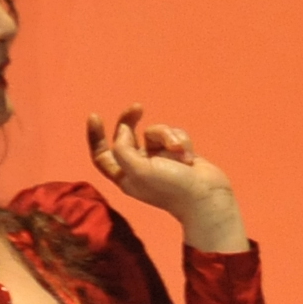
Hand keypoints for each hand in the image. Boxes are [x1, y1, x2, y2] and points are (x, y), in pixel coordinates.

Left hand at [86, 106, 247, 252]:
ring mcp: (159, 159)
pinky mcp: (177, 153)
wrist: (207, 196)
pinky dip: (182, 141)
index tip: (95, 116)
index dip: (95, 137)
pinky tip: (189, 157)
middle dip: (130, 120)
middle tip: (137, 108)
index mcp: (125, 176)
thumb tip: (123, 130)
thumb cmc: (172, 188)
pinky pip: (173, 135)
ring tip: (179, 151)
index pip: (102, 155)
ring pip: (154, 132)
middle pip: (126, 136)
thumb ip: (123, 149)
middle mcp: (139, 167)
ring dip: (167, 136)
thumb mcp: (139, 170)